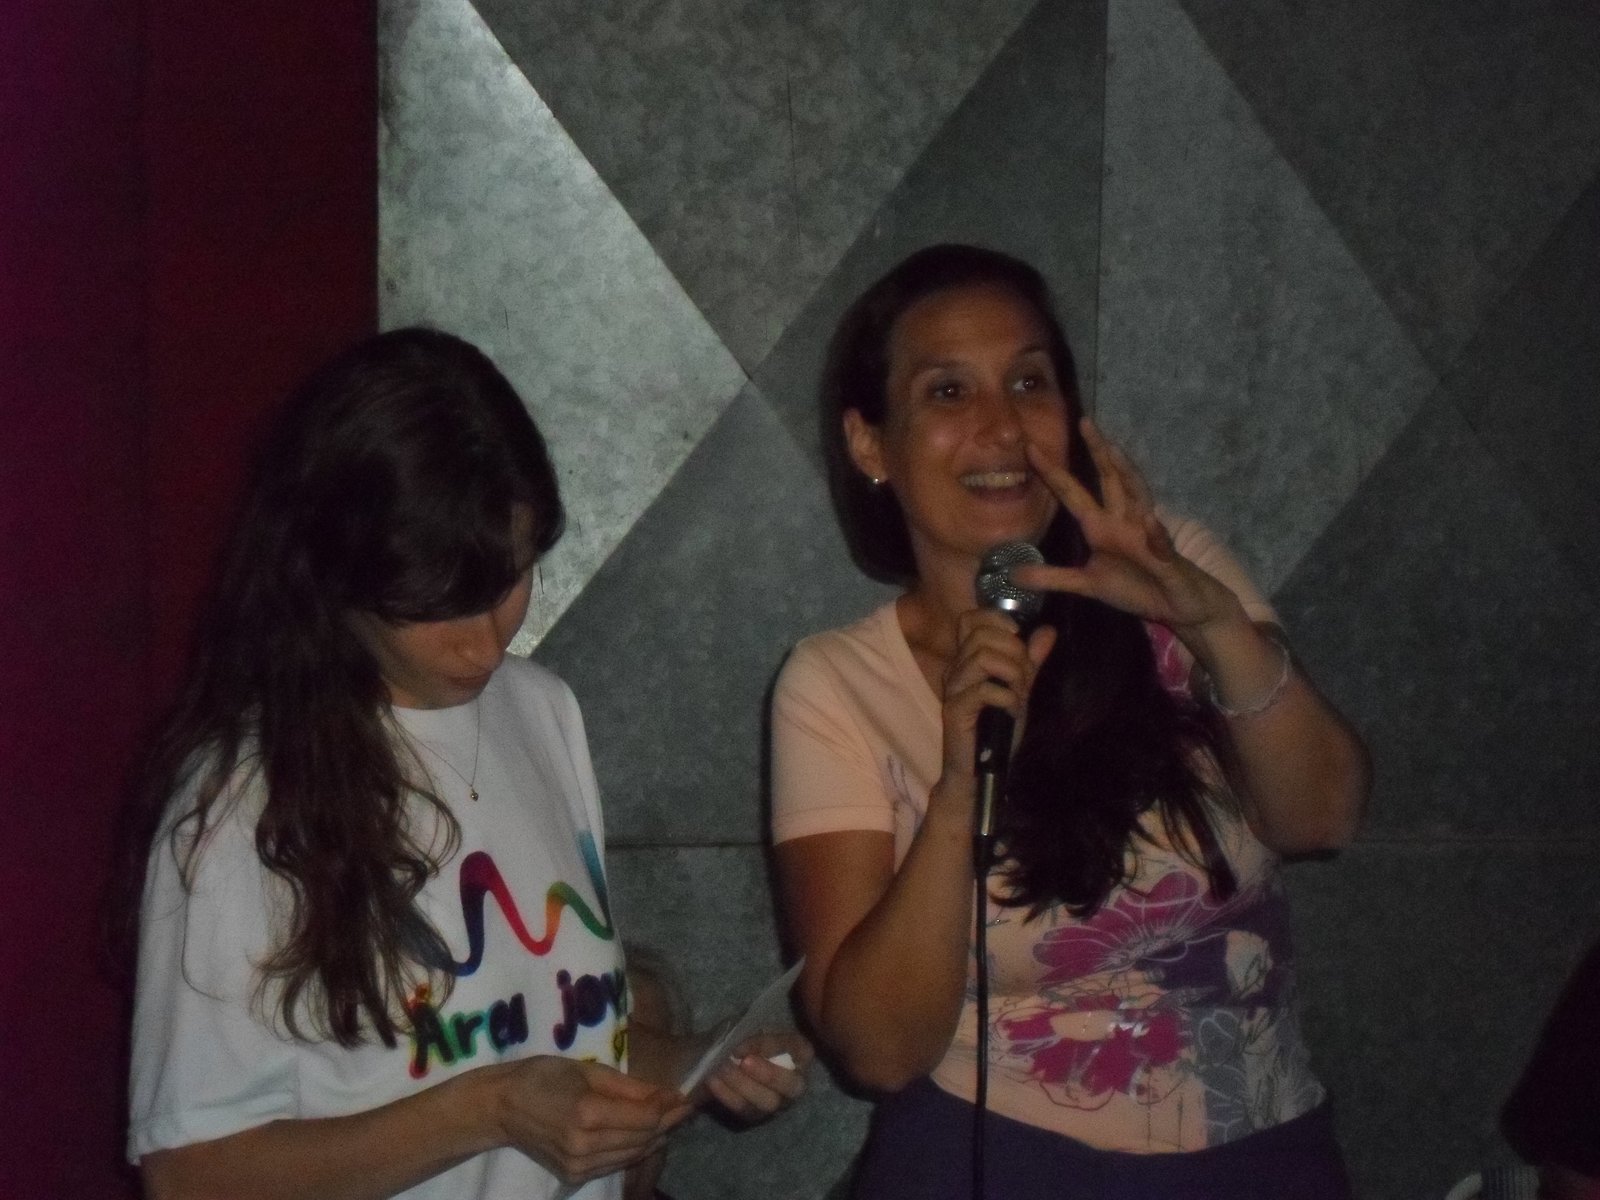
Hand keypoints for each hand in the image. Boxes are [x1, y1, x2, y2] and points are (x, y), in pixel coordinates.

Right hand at [491, 1056, 690, 1183]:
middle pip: (643, 1138)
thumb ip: (630, 1087)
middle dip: (667, 1122)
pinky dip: (633, 1150)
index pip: (644, 1117)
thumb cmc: (544, 1076)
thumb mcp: (588, 1070)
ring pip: (633, 1154)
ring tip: (666, 1119)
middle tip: (682, 1106)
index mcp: (588, 1112)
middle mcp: (585, 1144)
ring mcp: (579, 1165)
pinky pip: (616, 1164)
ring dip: (653, 1138)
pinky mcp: (574, 1176)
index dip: (669, 1107)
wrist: (503, 1107)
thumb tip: (667, 1095)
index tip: (684, 1095)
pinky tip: (641, 1134)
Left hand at [700, 1030, 813, 1123]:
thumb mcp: (748, 1026)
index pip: (797, 1048)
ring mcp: (778, 1102)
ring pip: (768, 1102)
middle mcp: (796, 1081)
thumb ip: (750, 1031)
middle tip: (743, 1062)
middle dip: (768, 1074)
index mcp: (800, 1052)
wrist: (720, 1055)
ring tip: (722, 1069)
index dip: (772, 1046)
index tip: (744, 1042)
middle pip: (792, 1085)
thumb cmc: (742, 1036)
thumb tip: (741, 1041)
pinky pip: (745, 1110)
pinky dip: (728, 1095)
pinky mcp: (756, 1115)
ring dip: (744, 1086)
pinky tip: (713, 1081)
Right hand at [936, 609, 1057, 790]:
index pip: (971, 618)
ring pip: (982, 658)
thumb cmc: (997, 730)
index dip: (996, 619)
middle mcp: (955, 669)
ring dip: (1012, 674)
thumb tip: (1047, 630)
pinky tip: (1012, 711)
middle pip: (981, 635)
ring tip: (1019, 695)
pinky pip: (984, 690)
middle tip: (1025, 678)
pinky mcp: (954, 710)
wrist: (980, 771)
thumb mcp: (1020, 689)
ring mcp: (953, 689)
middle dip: (1014, 652)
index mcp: (967, 659)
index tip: (1019, 638)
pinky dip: (1006, 698)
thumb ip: (1030, 661)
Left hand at [1015, 420, 1242, 635]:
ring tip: (1115, 453)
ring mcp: (1148, 536)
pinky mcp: (1168, 560)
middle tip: (1084, 422)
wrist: (1177, 605)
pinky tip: (1151, 521)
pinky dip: (1157, 534)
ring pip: (1139, 498)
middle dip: (1098, 452)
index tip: (1030, 448)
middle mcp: (1125, 522)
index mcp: (1102, 526)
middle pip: (1110, 480)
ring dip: (1128, 475)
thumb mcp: (1088, 584)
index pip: (1072, 494)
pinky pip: (1162, 545)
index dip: (1053, 472)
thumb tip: (1014, 575)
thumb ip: (1053, 577)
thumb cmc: (1135, 586)